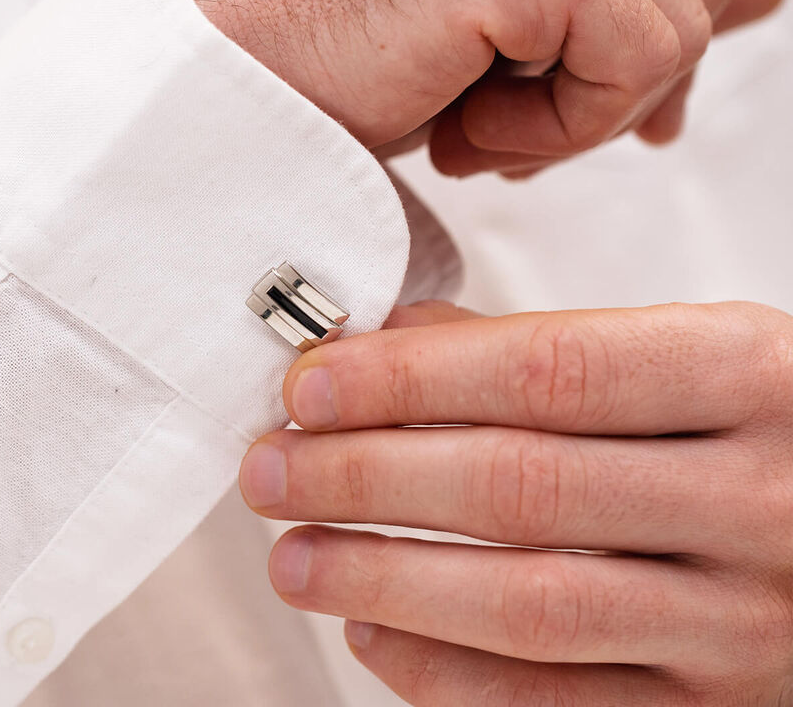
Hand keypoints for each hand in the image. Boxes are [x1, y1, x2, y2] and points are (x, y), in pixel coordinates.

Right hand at [154, 0, 786, 169]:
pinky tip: (466, 131)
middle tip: (516, 115)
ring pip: (688, 11)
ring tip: (471, 123)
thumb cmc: (316, 40)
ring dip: (588, 104)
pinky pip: (640, 57)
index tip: (594, 87)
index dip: (662, 8)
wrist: (197, 72)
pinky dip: (567, 125)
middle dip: (636, 63)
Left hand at [240, 299, 792, 704]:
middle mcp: (757, 502)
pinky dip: (450, 678)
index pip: (545, 372)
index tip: (309, 386)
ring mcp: (746, 621)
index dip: (410, 381)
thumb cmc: (767, 423)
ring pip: (533, 607)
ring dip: (386, 580)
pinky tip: (371, 634)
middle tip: (272, 468)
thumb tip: (393, 342)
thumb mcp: (692, 353)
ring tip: (294, 554)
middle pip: (521, 488)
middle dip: (368, 477)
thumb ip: (545, 347)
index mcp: (746, 376)